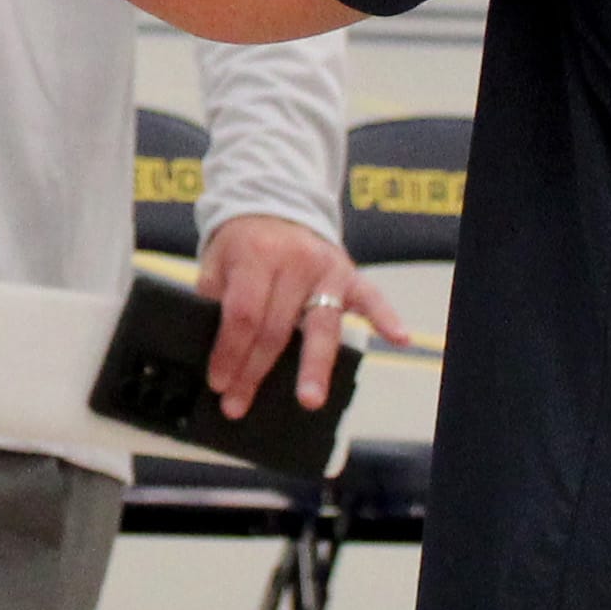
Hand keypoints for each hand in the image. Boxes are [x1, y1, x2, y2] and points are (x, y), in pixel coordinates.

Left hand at [197, 214, 413, 419]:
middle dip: (255, 371)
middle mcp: (295, 261)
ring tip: (309, 399)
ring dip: (314, 367)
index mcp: (256, 254)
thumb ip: (213, 296)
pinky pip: (371, 298)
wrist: (276, 204)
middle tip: (238, 405)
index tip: (219, 381)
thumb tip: (211, 345)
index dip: (230, 351)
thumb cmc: (243, 242)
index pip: (243, 314)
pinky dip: (386, 317)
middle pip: (276, 328)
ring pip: (320, 326)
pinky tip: (399, 338)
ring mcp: (326, 269)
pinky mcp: (350, 275)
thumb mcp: (216, 259)